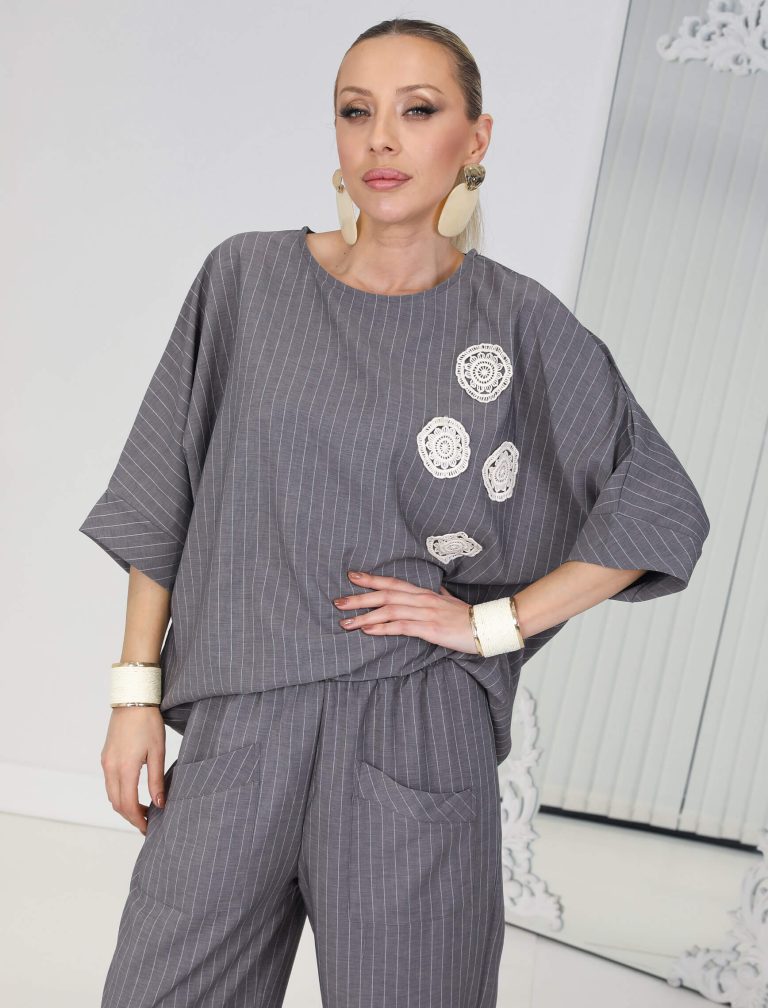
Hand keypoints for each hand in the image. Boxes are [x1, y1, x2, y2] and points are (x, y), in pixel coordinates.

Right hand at [101, 706, 166, 834]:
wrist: (133, 699)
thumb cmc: (148, 722)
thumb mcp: (158, 751)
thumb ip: (157, 780)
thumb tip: (160, 803)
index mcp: (125, 768)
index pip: (128, 805)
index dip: (138, 820)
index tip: (149, 828)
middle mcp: (110, 767)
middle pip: (117, 803)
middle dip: (131, 816)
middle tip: (147, 823)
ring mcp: (106, 761)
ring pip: (111, 794)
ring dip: (124, 806)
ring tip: (143, 810)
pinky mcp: (105, 756)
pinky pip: (109, 782)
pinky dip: (119, 793)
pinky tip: (133, 793)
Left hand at [333, 571, 479, 654]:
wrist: (487, 625)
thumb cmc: (468, 617)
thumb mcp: (450, 603)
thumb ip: (440, 597)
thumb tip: (436, 591)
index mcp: (424, 593)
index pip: (393, 583)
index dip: (372, 579)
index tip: (352, 576)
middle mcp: (421, 599)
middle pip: (385, 594)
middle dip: (359, 598)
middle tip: (337, 602)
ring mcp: (425, 613)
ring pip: (389, 610)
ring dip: (365, 616)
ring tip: (346, 622)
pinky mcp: (430, 628)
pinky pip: (402, 627)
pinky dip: (383, 627)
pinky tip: (369, 630)